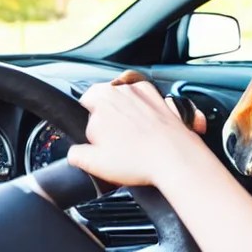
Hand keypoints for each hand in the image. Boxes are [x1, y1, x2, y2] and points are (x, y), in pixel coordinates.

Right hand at [66, 72, 208, 188]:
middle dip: (109, 122)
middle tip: (115, 147)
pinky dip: (148, 119)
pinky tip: (149, 139)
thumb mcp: (93, 163)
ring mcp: (147, 93)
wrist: (176, 160)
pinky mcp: (165, 102)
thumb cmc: (138, 159)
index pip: (84, 104)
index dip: (89, 126)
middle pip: (107, 103)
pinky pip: (149, 108)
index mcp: (102, 96)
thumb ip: (76, 154)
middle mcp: (125, 89)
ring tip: (135, 145)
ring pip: (129, 105)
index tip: (96, 140)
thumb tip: (76, 152)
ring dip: (129, 120)